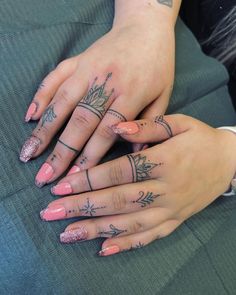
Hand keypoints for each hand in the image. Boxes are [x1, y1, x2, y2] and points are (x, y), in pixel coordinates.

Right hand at [20, 10, 174, 186]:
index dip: (89, 156)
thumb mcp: (164, 94)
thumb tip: (137, 154)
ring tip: (29, 152)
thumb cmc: (158, 64)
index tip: (75, 178)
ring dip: (43, 130)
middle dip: (61, 152)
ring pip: (61, 103)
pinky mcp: (77, 61)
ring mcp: (87, 69)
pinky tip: (29, 117)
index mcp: (130, 93)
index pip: (105, 131)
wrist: (145, 26)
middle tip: (45, 177)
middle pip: (79, 122)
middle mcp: (105, 82)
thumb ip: (151, 124)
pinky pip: (54, 78)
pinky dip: (40, 97)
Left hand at [40, 115, 235, 255]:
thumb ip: (146, 127)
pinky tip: (104, 249)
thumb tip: (114, 127)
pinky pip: (149, 236)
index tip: (60, 186)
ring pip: (128, 222)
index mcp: (163, 161)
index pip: (118, 172)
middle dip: (81, 207)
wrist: (229, 162)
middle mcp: (164, 189)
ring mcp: (170, 209)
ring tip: (67, 234)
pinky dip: (126, 244)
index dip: (88, 179)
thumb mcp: (178, 123)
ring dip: (95, 229)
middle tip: (51, 212)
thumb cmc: (200, 139)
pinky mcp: (175, 221)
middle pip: (117, 200)